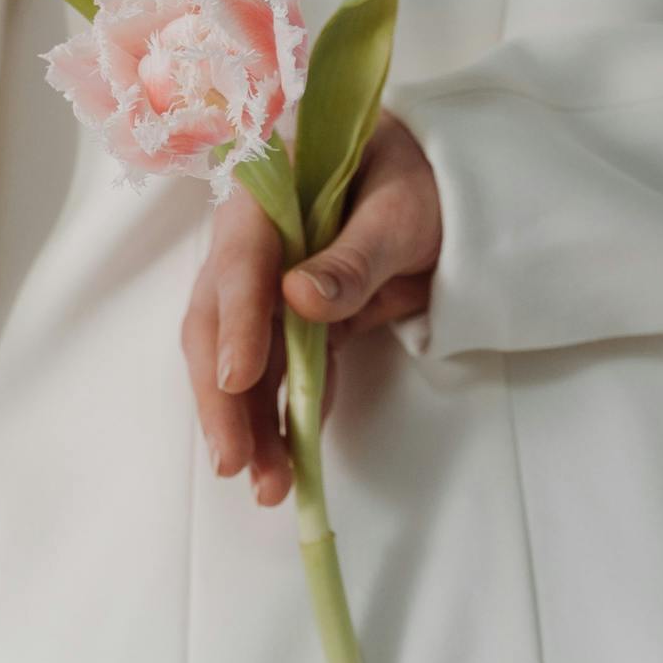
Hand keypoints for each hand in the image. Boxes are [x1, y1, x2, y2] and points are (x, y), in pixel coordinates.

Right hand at [182, 113, 442, 504]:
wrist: (443, 186)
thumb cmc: (416, 178)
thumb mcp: (399, 210)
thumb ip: (354, 256)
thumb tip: (300, 299)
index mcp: (264, 195)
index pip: (239, 263)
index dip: (237, 323)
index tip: (238, 379)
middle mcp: (252, 244)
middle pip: (219, 323)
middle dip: (224, 397)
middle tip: (233, 460)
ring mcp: (269, 285)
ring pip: (243, 360)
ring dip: (250, 422)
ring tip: (268, 484)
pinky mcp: (295, 320)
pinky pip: (282, 372)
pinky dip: (284, 415)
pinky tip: (291, 458)